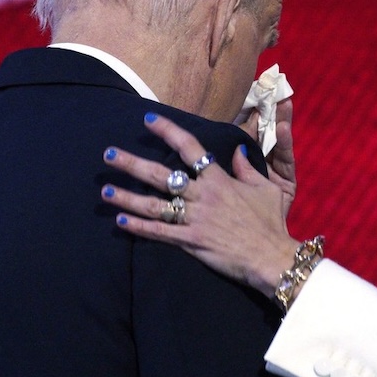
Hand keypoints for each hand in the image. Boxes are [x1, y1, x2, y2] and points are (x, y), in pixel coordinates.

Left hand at [102, 115, 298, 296]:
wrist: (272, 256)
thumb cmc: (271, 222)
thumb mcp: (267, 188)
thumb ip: (247, 168)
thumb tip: (237, 149)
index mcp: (218, 179)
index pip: (189, 147)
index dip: (167, 130)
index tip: (147, 119)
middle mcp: (202, 195)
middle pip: (161, 174)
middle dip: (132, 163)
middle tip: (109, 153)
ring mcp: (195, 218)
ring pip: (154, 204)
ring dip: (127, 197)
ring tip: (105, 190)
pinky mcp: (192, 241)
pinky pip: (159, 232)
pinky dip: (139, 227)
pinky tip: (120, 220)